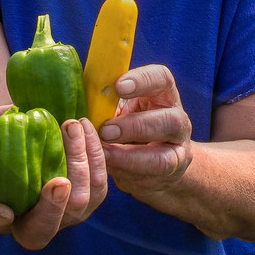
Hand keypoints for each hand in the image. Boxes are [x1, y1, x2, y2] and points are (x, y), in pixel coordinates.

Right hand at [0, 106, 108, 249]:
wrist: (30, 131)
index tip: (2, 212)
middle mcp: (27, 221)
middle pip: (41, 230)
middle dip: (52, 209)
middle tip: (58, 181)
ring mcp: (62, 213)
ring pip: (79, 206)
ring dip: (79, 168)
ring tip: (71, 127)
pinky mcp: (89, 195)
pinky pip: (100, 184)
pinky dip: (96, 155)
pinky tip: (85, 127)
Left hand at [97, 63, 193, 196]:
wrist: (151, 163)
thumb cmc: (127, 127)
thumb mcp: (118, 110)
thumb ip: (105, 104)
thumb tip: (76, 98)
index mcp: (162, 94)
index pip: (162, 78)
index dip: (143, 81)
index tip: (119, 86)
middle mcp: (177, 119)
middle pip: (170, 120)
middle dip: (135, 126)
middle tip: (106, 130)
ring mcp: (178, 148)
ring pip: (163, 156)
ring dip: (130, 156)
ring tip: (105, 154)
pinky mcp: (171, 171)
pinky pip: (151, 176)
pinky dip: (128, 172)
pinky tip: (111, 167)